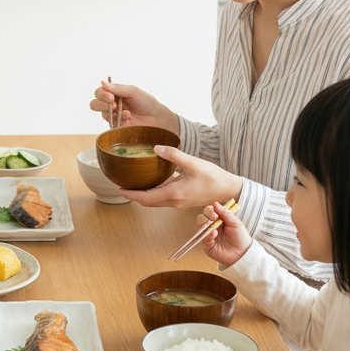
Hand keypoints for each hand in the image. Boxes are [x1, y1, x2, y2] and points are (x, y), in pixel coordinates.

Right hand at [89, 81, 178, 132]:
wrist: (157, 118)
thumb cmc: (147, 103)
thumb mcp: (133, 92)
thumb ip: (118, 88)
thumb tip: (102, 83)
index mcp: (114, 94)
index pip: (99, 92)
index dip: (102, 94)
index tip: (111, 96)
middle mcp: (111, 105)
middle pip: (95, 104)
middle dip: (101, 103)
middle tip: (113, 104)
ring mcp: (113, 117)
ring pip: (102, 114)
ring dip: (112, 112)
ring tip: (125, 112)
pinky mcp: (117, 128)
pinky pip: (111, 124)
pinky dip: (119, 119)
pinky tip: (128, 117)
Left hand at [120, 146, 242, 209]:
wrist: (229, 189)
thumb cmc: (213, 177)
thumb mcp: (193, 162)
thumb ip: (173, 155)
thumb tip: (156, 148)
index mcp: (174, 194)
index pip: (146, 198)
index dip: (131, 195)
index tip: (120, 188)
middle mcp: (174, 201)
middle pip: (148, 202)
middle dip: (134, 195)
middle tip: (123, 185)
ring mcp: (179, 202)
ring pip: (156, 201)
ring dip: (144, 195)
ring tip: (134, 183)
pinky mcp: (183, 199)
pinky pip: (164, 198)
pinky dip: (155, 192)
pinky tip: (153, 180)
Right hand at [199, 200, 252, 266]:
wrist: (242, 252)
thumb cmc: (240, 236)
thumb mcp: (235, 222)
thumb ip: (225, 213)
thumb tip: (215, 203)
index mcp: (218, 219)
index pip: (209, 211)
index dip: (210, 211)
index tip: (215, 213)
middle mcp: (212, 226)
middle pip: (201, 218)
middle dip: (205, 217)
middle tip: (213, 218)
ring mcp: (209, 236)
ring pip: (200, 228)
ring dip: (205, 225)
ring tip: (214, 228)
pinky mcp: (207, 245)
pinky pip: (203, 239)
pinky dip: (207, 236)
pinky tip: (214, 235)